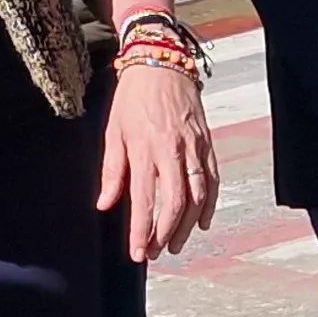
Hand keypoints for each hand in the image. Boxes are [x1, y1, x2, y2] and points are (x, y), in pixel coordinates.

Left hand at [99, 64, 217, 261]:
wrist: (161, 63)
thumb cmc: (133, 98)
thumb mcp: (113, 132)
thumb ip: (112, 171)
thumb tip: (105, 204)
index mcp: (145, 149)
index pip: (144, 200)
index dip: (142, 231)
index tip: (138, 253)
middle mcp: (172, 151)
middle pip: (174, 203)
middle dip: (165, 234)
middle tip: (156, 252)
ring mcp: (194, 148)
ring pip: (197, 196)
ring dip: (187, 225)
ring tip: (176, 244)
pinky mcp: (207, 143)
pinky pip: (212, 179)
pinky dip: (210, 204)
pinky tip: (202, 222)